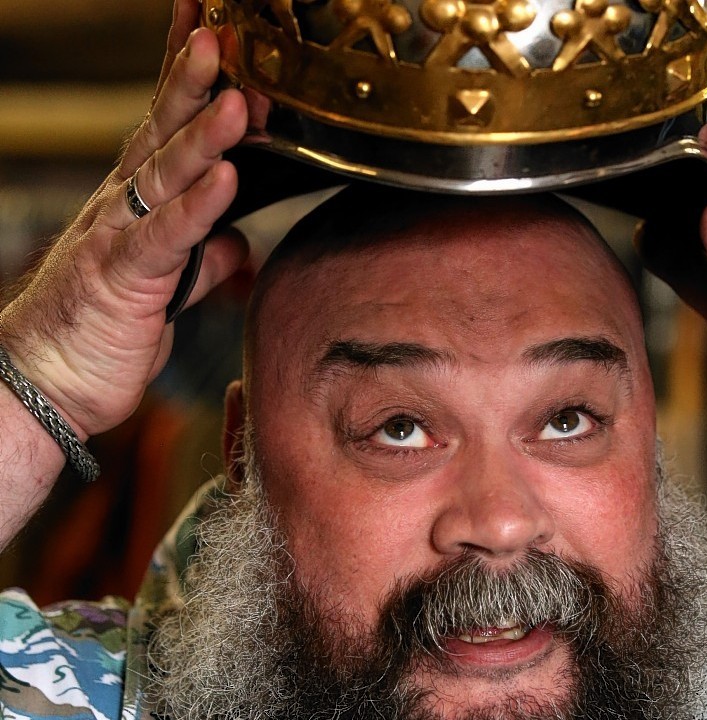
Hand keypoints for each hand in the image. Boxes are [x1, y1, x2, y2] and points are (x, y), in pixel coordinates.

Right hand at [0, 0, 248, 439]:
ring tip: (235, 94)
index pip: (165, 127)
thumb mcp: (166, 287)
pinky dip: (197, 206)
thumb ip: (200, 257)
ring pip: (165, 173)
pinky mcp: (123, 279)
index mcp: (135, 202)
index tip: (214, 28)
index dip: (189, 79)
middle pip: (162, 130)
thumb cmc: (103, 330)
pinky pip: (166, 236)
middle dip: (193, 77)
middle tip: (222, 28)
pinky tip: (226, 177)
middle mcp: (123, 206)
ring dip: (203, 132)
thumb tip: (237, 240)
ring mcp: (118, 237)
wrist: (47, 385)